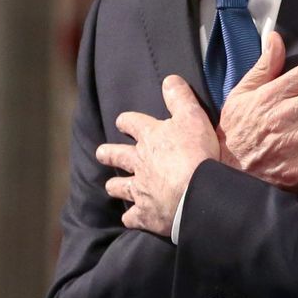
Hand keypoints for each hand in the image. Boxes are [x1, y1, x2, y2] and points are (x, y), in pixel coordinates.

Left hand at [97, 76, 223, 237]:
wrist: (195, 192)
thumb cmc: (195, 152)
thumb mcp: (192, 116)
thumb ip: (180, 97)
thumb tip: (169, 78)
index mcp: (149, 137)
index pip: (131, 123)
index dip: (127, 121)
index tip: (123, 121)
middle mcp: (138, 162)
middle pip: (116, 156)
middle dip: (108, 153)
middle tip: (102, 153)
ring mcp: (139, 190)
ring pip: (119, 188)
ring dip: (115, 187)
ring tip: (112, 188)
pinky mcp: (145, 214)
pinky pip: (132, 218)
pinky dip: (131, 218)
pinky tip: (131, 219)